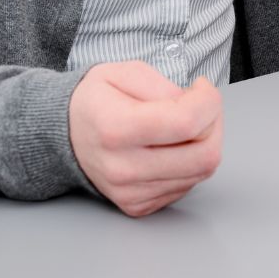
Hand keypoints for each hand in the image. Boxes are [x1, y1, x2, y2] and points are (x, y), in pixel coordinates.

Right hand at [67, 62, 223, 216]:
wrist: (64, 136)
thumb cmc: (95, 101)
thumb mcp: (123, 72)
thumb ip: (163, 85)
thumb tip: (195, 104)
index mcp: (116, 128)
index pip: (187, 123)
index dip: (208, 100)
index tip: (200, 87)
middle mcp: (122, 167)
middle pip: (204, 155)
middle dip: (214, 124)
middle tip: (199, 106)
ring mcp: (130, 192)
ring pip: (201, 173)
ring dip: (204, 143)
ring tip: (183, 124)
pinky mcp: (137, 205)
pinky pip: (186, 186)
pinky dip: (189, 163)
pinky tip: (171, 146)